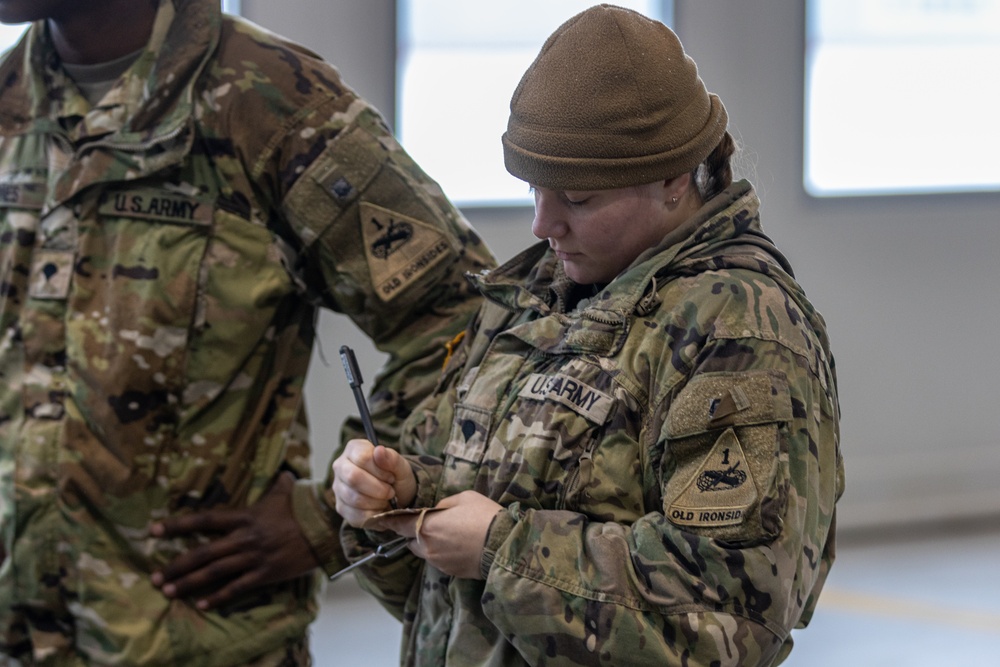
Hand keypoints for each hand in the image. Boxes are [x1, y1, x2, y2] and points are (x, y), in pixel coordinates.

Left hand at [149, 471, 317, 609]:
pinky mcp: (266, 573)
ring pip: (215, 572)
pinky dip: (219, 597)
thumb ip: (279, 485)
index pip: (205, 520)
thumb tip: (284, 473)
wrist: (325, 528)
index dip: (178, 525)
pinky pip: (237, 587)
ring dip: (190, 582)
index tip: (154, 530)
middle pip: (203, 552)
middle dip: (177, 565)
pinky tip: (202, 604)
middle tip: (155, 577)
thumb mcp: (287, 493)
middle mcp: (244, 538)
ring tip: (169, 591)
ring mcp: (254, 557)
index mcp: (245, 517)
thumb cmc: (304, 509)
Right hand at [332, 439, 415, 527]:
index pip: (362, 457)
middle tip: (390, 491)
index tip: (391, 477)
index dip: (380, 470)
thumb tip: (379, 450)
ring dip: (377, 501)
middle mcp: (341, 466)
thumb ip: (392, 459)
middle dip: (378, 488)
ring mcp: (338, 488)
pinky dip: (373, 514)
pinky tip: (379, 508)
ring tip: (386, 499)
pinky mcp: (341, 507)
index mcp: (354, 449)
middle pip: (353, 477)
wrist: (397, 497)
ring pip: (354, 498)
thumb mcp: (401, 467)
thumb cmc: (396, 477)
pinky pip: (355, 515)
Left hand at [380, 490, 501, 579]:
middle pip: (410, 541)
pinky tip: (460, 546)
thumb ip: (443, 504)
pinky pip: (439, 560)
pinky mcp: (450, 572)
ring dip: (430, 544)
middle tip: (433, 524)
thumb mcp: (464, 498)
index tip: (384, 518)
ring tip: (451, 535)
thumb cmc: (485, 516)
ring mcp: (438, 562)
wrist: (506, 546)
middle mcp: (427, 547)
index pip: (398, 524)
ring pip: (425, 552)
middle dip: (415, 533)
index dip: (391, 520)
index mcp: (426, 526)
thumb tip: (436, 510)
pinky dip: (444, 553)